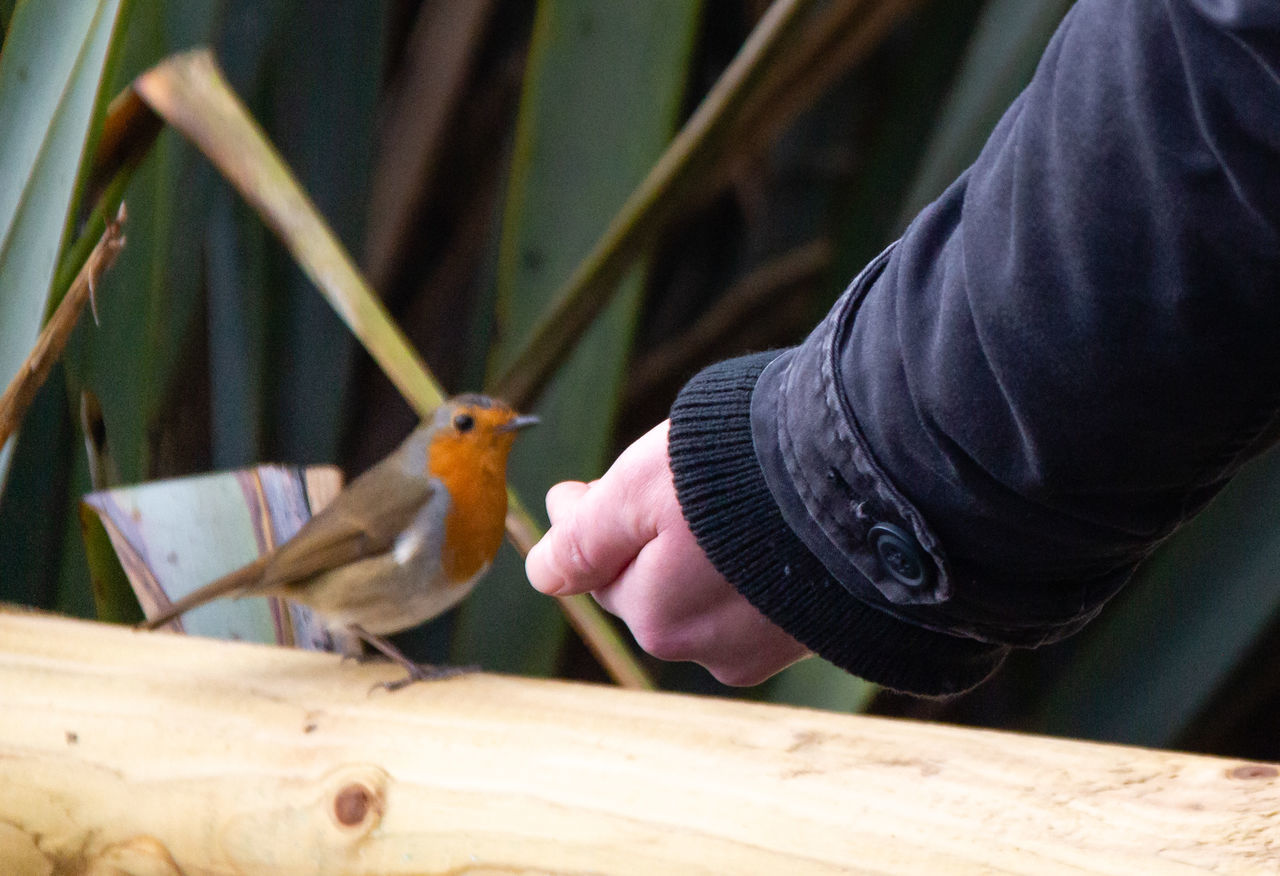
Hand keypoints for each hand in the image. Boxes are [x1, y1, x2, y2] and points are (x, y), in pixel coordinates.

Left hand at [525, 420, 809, 685]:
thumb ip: (582, 541)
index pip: (596, 571)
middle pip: (651, 586)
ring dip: (701, 553)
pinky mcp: (812, 631)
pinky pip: (758, 596)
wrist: (868, 482)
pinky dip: (751, 564)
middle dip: (642, 540)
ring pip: (704, 592)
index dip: (586, 519)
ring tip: (725, 497)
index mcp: (655, 617)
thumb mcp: (637, 493)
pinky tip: (769, 522)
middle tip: (657, 482)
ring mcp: (764, 645)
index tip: (581, 484)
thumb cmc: (741, 475)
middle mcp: (706, 647)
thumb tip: (539, 571)